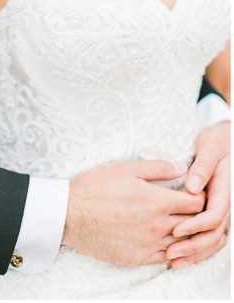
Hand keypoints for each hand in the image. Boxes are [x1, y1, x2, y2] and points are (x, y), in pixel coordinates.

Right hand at [63, 159, 205, 265]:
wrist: (69, 215)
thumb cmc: (93, 188)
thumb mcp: (123, 169)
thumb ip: (156, 168)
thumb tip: (181, 167)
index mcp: (157, 202)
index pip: (197, 203)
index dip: (200, 197)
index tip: (194, 194)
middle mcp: (158, 226)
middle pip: (195, 224)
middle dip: (197, 216)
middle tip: (188, 210)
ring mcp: (150, 244)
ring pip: (184, 243)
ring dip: (186, 235)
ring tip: (179, 225)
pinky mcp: (139, 257)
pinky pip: (168, 258)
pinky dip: (174, 250)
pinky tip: (166, 241)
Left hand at [166, 122, 230, 267]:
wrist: (227, 138)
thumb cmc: (218, 140)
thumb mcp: (210, 147)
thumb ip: (202, 167)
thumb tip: (192, 187)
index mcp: (224, 190)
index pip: (214, 216)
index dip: (195, 225)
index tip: (176, 230)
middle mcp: (225, 203)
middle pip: (214, 234)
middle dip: (193, 246)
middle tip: (171, 253)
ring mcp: (221, 208)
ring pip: (213, 239)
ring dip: (195, 252)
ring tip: (173, 261)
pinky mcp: (213, 210)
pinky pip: (209, 235)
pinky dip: (198, 247)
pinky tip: (181, 256)